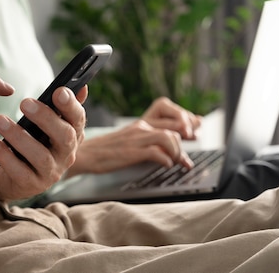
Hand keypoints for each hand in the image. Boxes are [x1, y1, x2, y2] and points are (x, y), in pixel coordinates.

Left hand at [0, 86, 87, 200]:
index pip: (79, 119)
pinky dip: (5, 157)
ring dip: (20, 137)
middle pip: (65, 137)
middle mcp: (66, 155)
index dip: (71, 105)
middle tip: (25, 103)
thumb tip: (81, 86)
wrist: (14, 174)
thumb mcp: (47, 122)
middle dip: (46, 118)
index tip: (58, 91)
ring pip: (40, 156)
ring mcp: (51, 172)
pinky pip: (19, 172)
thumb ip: (63, 105)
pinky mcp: (31, 185)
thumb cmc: (33, 140)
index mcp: (73, 134)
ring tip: (0, 121)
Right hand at [65, 97, 199, 176]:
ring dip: (178, 152)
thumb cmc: (105, 152)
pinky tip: (165, 165)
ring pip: (168, 137)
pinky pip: (156, 152)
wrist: (84, 154)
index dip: (186, 121)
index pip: (169, 114)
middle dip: (186, 140)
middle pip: (174, 126)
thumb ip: (147, 144)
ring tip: (177, 163)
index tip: (194, 132)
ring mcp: (136, 139)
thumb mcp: (129, 143)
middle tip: (188, 156)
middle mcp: (140, 127)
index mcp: (140, 124)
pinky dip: (165, 160)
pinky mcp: (131, 151)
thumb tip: (167, 153)